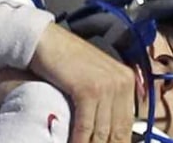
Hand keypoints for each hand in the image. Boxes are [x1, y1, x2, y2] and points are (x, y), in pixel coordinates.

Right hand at [27, 24, 141, 142]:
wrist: (44, 40)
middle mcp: (122, 82)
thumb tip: (107, 128)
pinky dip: (79, 140)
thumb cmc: (64, 59)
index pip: (127, 124)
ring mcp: (107, 85)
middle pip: (118, 130)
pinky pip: (86, 125)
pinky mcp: (88, 89)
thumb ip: (106, 98)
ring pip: (102, 131)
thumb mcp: (94, 76)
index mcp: (127, 80)